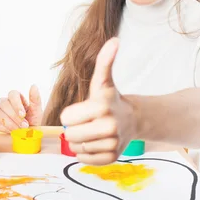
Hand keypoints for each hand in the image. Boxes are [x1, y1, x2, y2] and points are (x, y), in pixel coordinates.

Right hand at [0, 85, 42, 131]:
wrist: (24, 137)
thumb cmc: (31, 123)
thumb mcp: (36, 112)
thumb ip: (35, 99)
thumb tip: (34, 86)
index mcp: (16, 98)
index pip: (12, 94)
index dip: (16, 104)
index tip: (23, 115)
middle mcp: (5, 102)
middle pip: (4, 103)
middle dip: (14, 116)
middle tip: (23, 126)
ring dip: (8, 123)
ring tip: (17, 130)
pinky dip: (0, 126)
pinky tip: (8, 131)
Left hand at [60, 37, 136, 164]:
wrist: (132, 120)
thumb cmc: (110, 99)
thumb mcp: (103, 80)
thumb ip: (104, 61)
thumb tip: (114, 40)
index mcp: (102, 106)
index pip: (66, 118)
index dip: (70, 115)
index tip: (81, 111)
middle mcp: (109, 126)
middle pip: (70, 135)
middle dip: (73, 129)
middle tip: (85, 123)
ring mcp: (113, 143)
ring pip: (77, 148)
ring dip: (79, 142)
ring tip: (91, 132)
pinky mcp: (113, 157)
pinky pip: (85, 160)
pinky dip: (85, 154)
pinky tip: (95, 143)